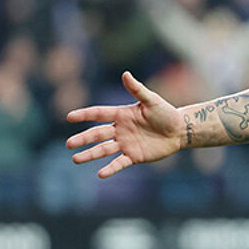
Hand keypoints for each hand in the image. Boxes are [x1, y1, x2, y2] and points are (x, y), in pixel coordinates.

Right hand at [66, 71, 185, 177]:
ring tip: (75, 159)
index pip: (98, 114)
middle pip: (97, 134)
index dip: (84, 115)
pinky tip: (100, 174)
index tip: (69, 117)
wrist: (179, 130)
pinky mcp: (134, 156)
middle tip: (69, 144)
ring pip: (103, 150)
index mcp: (121, 115)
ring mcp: (125, 144)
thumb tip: (125, 73)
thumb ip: (137, 89)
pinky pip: (120, 163)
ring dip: (90, 155)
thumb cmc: (166, 113)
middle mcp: (120, 130)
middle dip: (83, 139)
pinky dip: (110, 168)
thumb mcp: (152, 100)